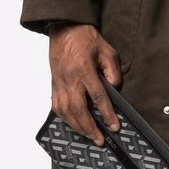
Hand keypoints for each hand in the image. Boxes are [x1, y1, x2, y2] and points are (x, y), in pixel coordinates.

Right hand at [48, 23, 122, 145]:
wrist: (64, 28)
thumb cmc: (85, 38)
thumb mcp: (107, 50)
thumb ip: (112, 70)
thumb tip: (114, 89)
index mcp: (84, 70)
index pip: (98, 97)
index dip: (107, 114)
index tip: (114, 126)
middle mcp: (69, 79)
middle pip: (79, 110)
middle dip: (90, 128)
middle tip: (100, 140)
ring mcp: (59, 83)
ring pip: (65, 111)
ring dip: (77, 126)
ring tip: (88, 136)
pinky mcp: (54, 84)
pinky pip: (57, 106)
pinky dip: (65, 118)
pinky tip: (73, 124)